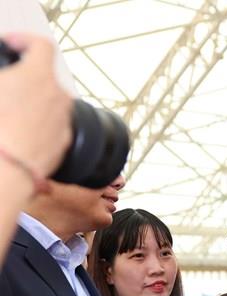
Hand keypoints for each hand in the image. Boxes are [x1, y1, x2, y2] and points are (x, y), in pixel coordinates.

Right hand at [0, 34, 71, 180]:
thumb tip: (4, 81)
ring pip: (50, 104)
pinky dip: (39, 124)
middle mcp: (59, 96)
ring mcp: (64, 120)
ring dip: (33, 103)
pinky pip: (52, 126)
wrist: (6, 169)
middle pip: (45, 78)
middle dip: (25, 78)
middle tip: (5, 86)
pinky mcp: (65, 143)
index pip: (41, 45)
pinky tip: (20, 132)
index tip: (12, 44)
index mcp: (38, 76)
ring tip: (9, 113)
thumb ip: (1, 77)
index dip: (24, 40)